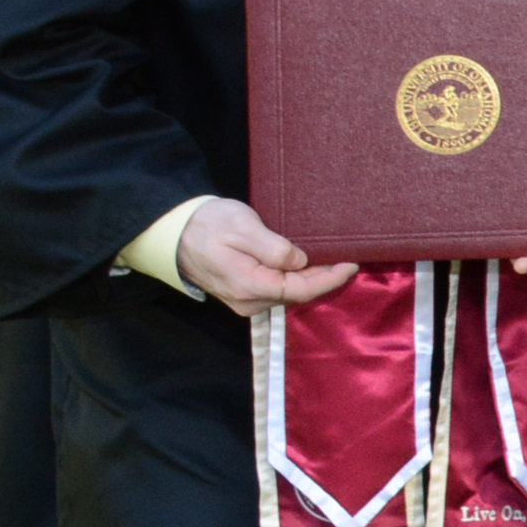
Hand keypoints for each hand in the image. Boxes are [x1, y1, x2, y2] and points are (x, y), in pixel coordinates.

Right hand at [176, 196, 358, 309]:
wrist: (173, 232)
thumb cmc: (207, 224)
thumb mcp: (242, 227)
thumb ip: (273, 248)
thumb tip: (300, 261)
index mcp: (250, 286)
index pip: (302, 289)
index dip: (331, 278)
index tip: (352, 262)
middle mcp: (248, 301)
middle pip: (297, 294)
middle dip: (324, 277)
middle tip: (346, 255)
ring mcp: (243, 300)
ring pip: (288, 293)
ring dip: (309, 278)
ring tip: (331, 257)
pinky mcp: (241, 293)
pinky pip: (276, 289)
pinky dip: (294, 278)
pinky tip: (305, 263)